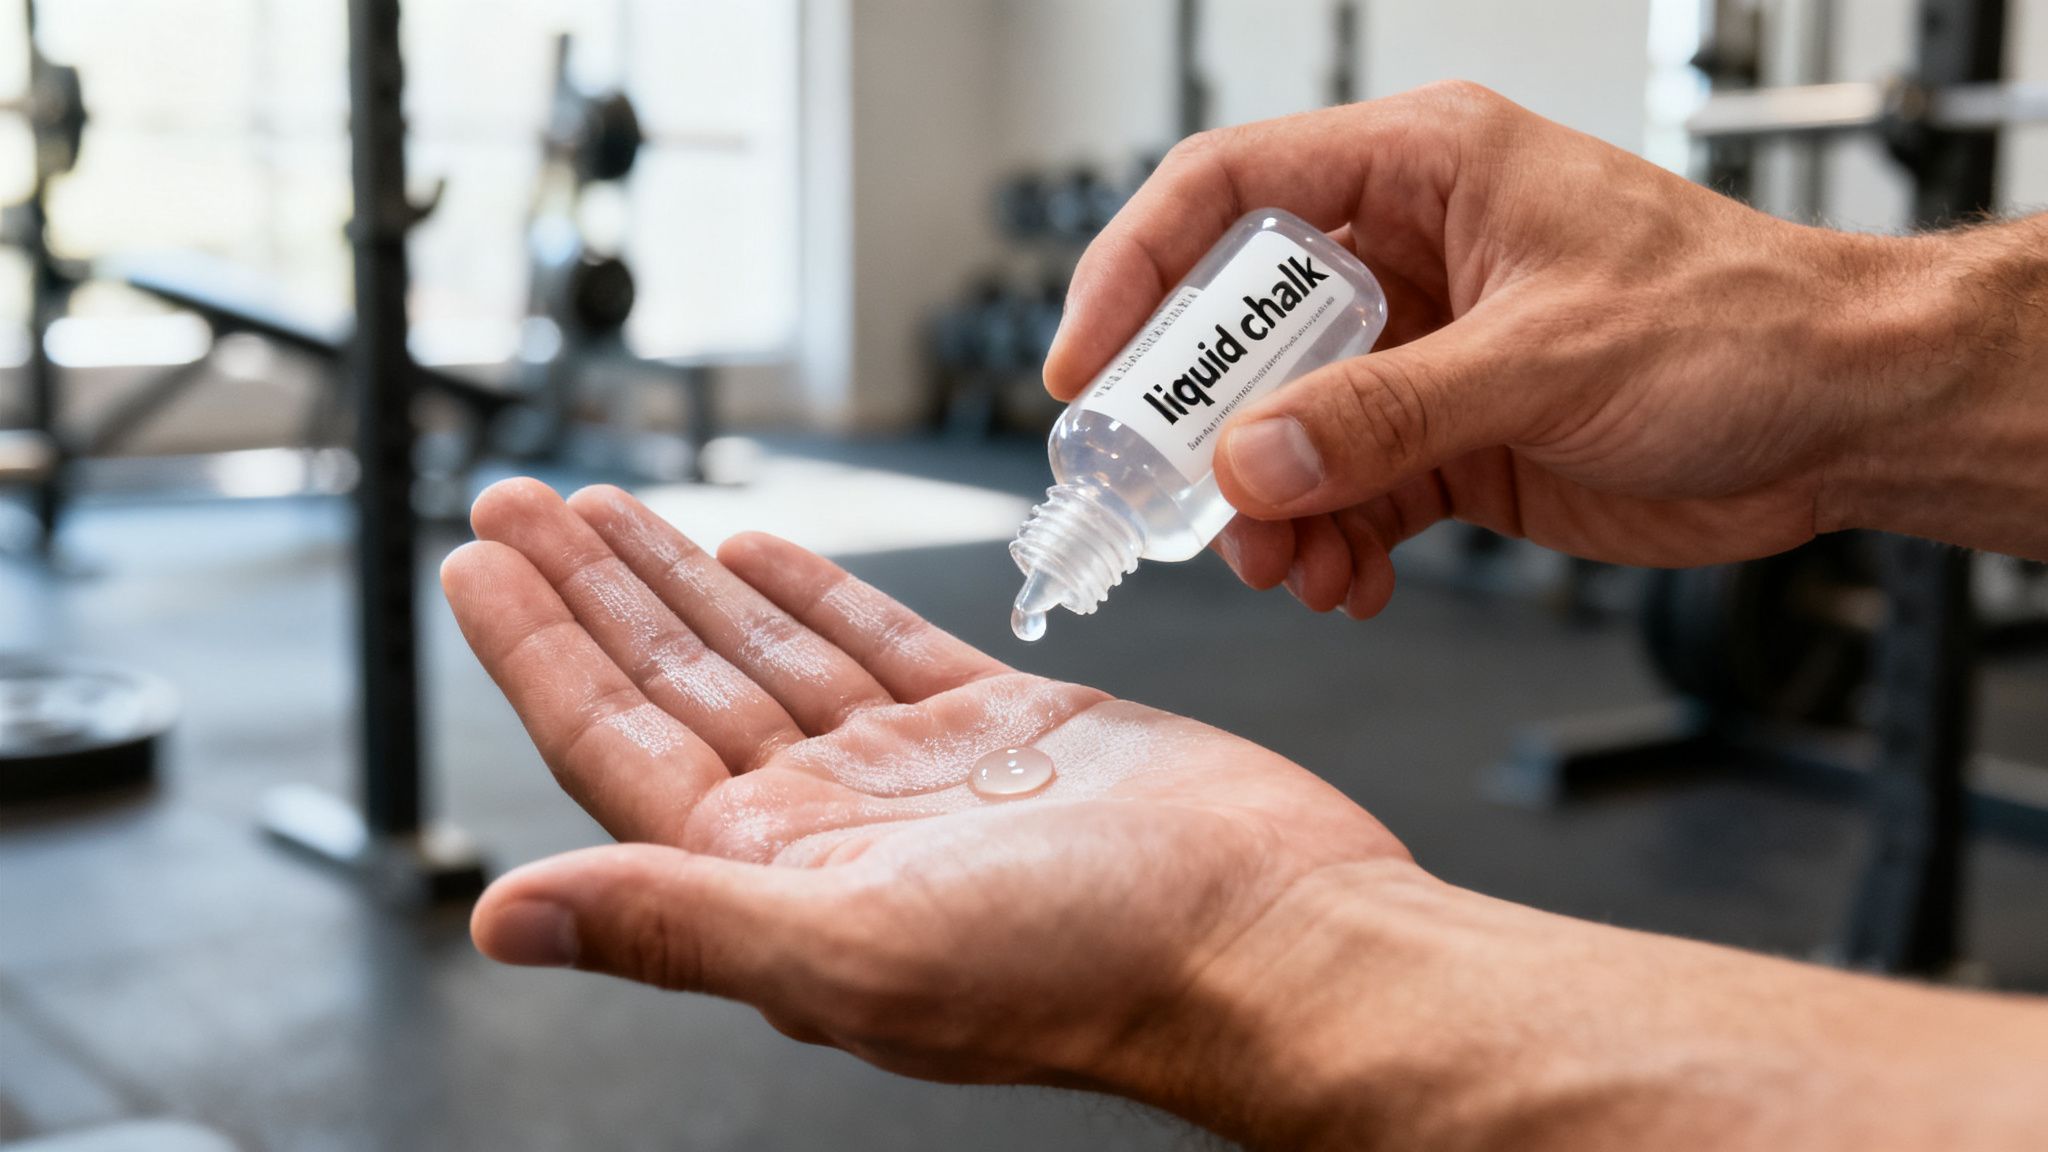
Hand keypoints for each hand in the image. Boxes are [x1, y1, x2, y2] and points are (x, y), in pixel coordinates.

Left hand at [443, 479, 1404, 1125]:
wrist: (1271, 937)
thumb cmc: (1089, 969)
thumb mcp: (855, 949)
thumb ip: (676, 919)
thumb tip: (504, 921)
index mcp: (779, 876)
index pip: (615, 746)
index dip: (537, 650)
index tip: (474, 562)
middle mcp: (834, 822)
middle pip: (676, 681)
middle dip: (592, 588)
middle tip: (517, 500)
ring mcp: (917, 771)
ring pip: (769, 650)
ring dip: (685, 578)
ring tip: (611, 508)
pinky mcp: (1005, 726)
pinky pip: (880, 641)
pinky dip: (817, 590)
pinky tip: (760, 547)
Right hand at [1046, 82, 1977, 616]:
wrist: (1843, 416)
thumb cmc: (1741, 323)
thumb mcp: (1545, 359)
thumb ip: (1386, 414)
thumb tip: (1249, 463)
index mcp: (1421, 172)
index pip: (1227, 193)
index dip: (1137, 273)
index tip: (1085, 367)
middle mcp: (1407, 257)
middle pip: (1239, 330)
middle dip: (1203, 428)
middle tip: (1177, 502)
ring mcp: (1423, 354)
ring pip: (1285, 430)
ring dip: (1268, 509)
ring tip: (1290, 567)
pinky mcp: (1450, 440)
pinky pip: (1347, 494)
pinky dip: (1331, 543)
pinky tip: (1350, 579)